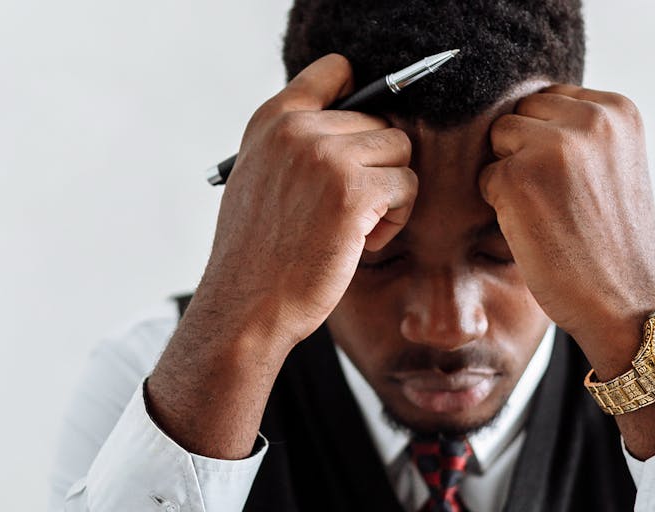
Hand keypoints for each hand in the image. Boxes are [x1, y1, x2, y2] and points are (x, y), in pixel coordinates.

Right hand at [145, 54, 416, 458]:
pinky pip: (407, 186)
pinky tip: (362, 243)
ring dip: (390, 192)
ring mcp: (326, 156)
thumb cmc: (258, 254)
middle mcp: (297, 128)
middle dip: (376, 167)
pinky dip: (395, 219)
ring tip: (357, 227)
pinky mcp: (354, 190)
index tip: (363, 132)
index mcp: (271, 120)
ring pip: (400, 151)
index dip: (360, 95)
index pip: (333, 69)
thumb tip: (356, 125)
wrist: (247, 305)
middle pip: (379, 122)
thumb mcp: (258, 178)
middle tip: (349, 211)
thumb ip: (295, 144)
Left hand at [478, 84, 654, 375]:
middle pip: (520, 112)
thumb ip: (581, 131)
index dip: (546, 139)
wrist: (625, 302)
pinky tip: (534, 228)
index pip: (550, 98)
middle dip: (524, 150)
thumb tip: (524, 110)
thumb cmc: (612, 241)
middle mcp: (589, 118)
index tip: (566, 178)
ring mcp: (552, 145)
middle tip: (554, 198)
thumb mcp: (615, 164)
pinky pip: (485, 177)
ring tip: (546, 211)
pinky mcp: (516, 176)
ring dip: (509, 173)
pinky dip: (499, 204)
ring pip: (498, 139)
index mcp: (617, 110)